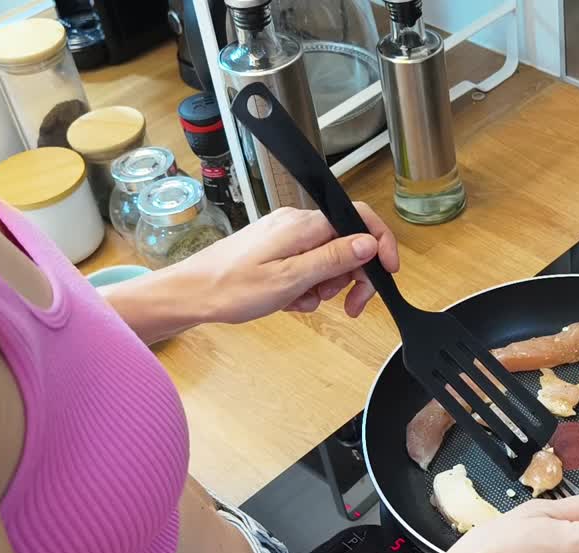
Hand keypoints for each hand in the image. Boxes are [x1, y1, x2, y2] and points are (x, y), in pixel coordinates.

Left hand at [176, 202, 399, 323]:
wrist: (191, 294)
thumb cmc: (231, 288)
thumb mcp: (290, 279)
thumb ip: (333, 259)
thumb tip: (368, 244)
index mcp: (303, 225)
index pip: (359, 220)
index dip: (380, 245)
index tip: (388, 274)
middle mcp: (297, 223)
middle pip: (347, 243)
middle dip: (352, 276)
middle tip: (348, 307)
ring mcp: (285, 235)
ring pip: (328, 258)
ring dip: (326, 285)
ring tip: (303, 301)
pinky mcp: (276, 249)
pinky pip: (307, 265)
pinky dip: (306, 286)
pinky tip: (290, 300)